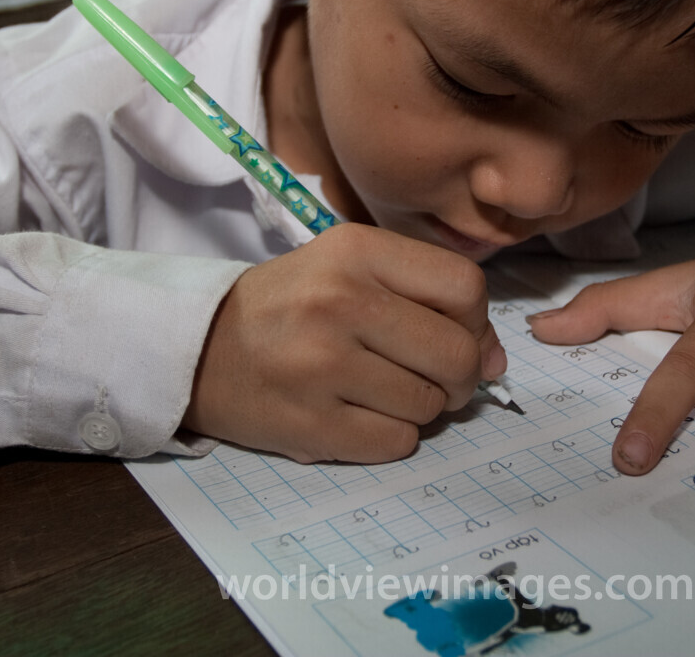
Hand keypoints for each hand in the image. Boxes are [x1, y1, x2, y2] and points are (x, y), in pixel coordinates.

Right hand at [183, 224, 509, 462]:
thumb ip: (426, 298)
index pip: (465, 288)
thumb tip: (496, 359)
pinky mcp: (309, 425)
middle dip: (461, 376)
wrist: (198, 348)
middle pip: (456, 354)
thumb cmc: (289, 306)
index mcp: (355, 251)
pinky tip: (360, 416)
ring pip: (429, 405)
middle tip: (436, 379)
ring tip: (384, 393)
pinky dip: (391, 437)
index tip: (458, 335)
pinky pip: (395, 443)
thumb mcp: (350, 270)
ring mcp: (321, 366)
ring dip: (421, 408)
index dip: (477, 321)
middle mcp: (339, 302)